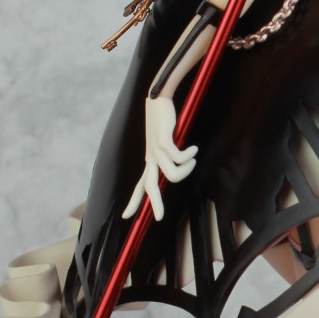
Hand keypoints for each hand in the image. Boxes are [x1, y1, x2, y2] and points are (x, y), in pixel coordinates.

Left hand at [123, 95, 196, 221]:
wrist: (158, 100)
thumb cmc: (163, 121)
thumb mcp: (163, 143)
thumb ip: (167, 157)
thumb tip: (174, 171)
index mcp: (150, 161)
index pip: (139, 186)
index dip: (133, 202)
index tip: (125, 216)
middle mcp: (150, 158)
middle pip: (149, 187)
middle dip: (155, 204)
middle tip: (160, 218)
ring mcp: (156, 150)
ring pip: (173, 175)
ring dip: (187, 169)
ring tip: (193, 160)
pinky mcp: (163, 140)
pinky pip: (179, 157)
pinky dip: (189, 156)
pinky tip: (193, 149)